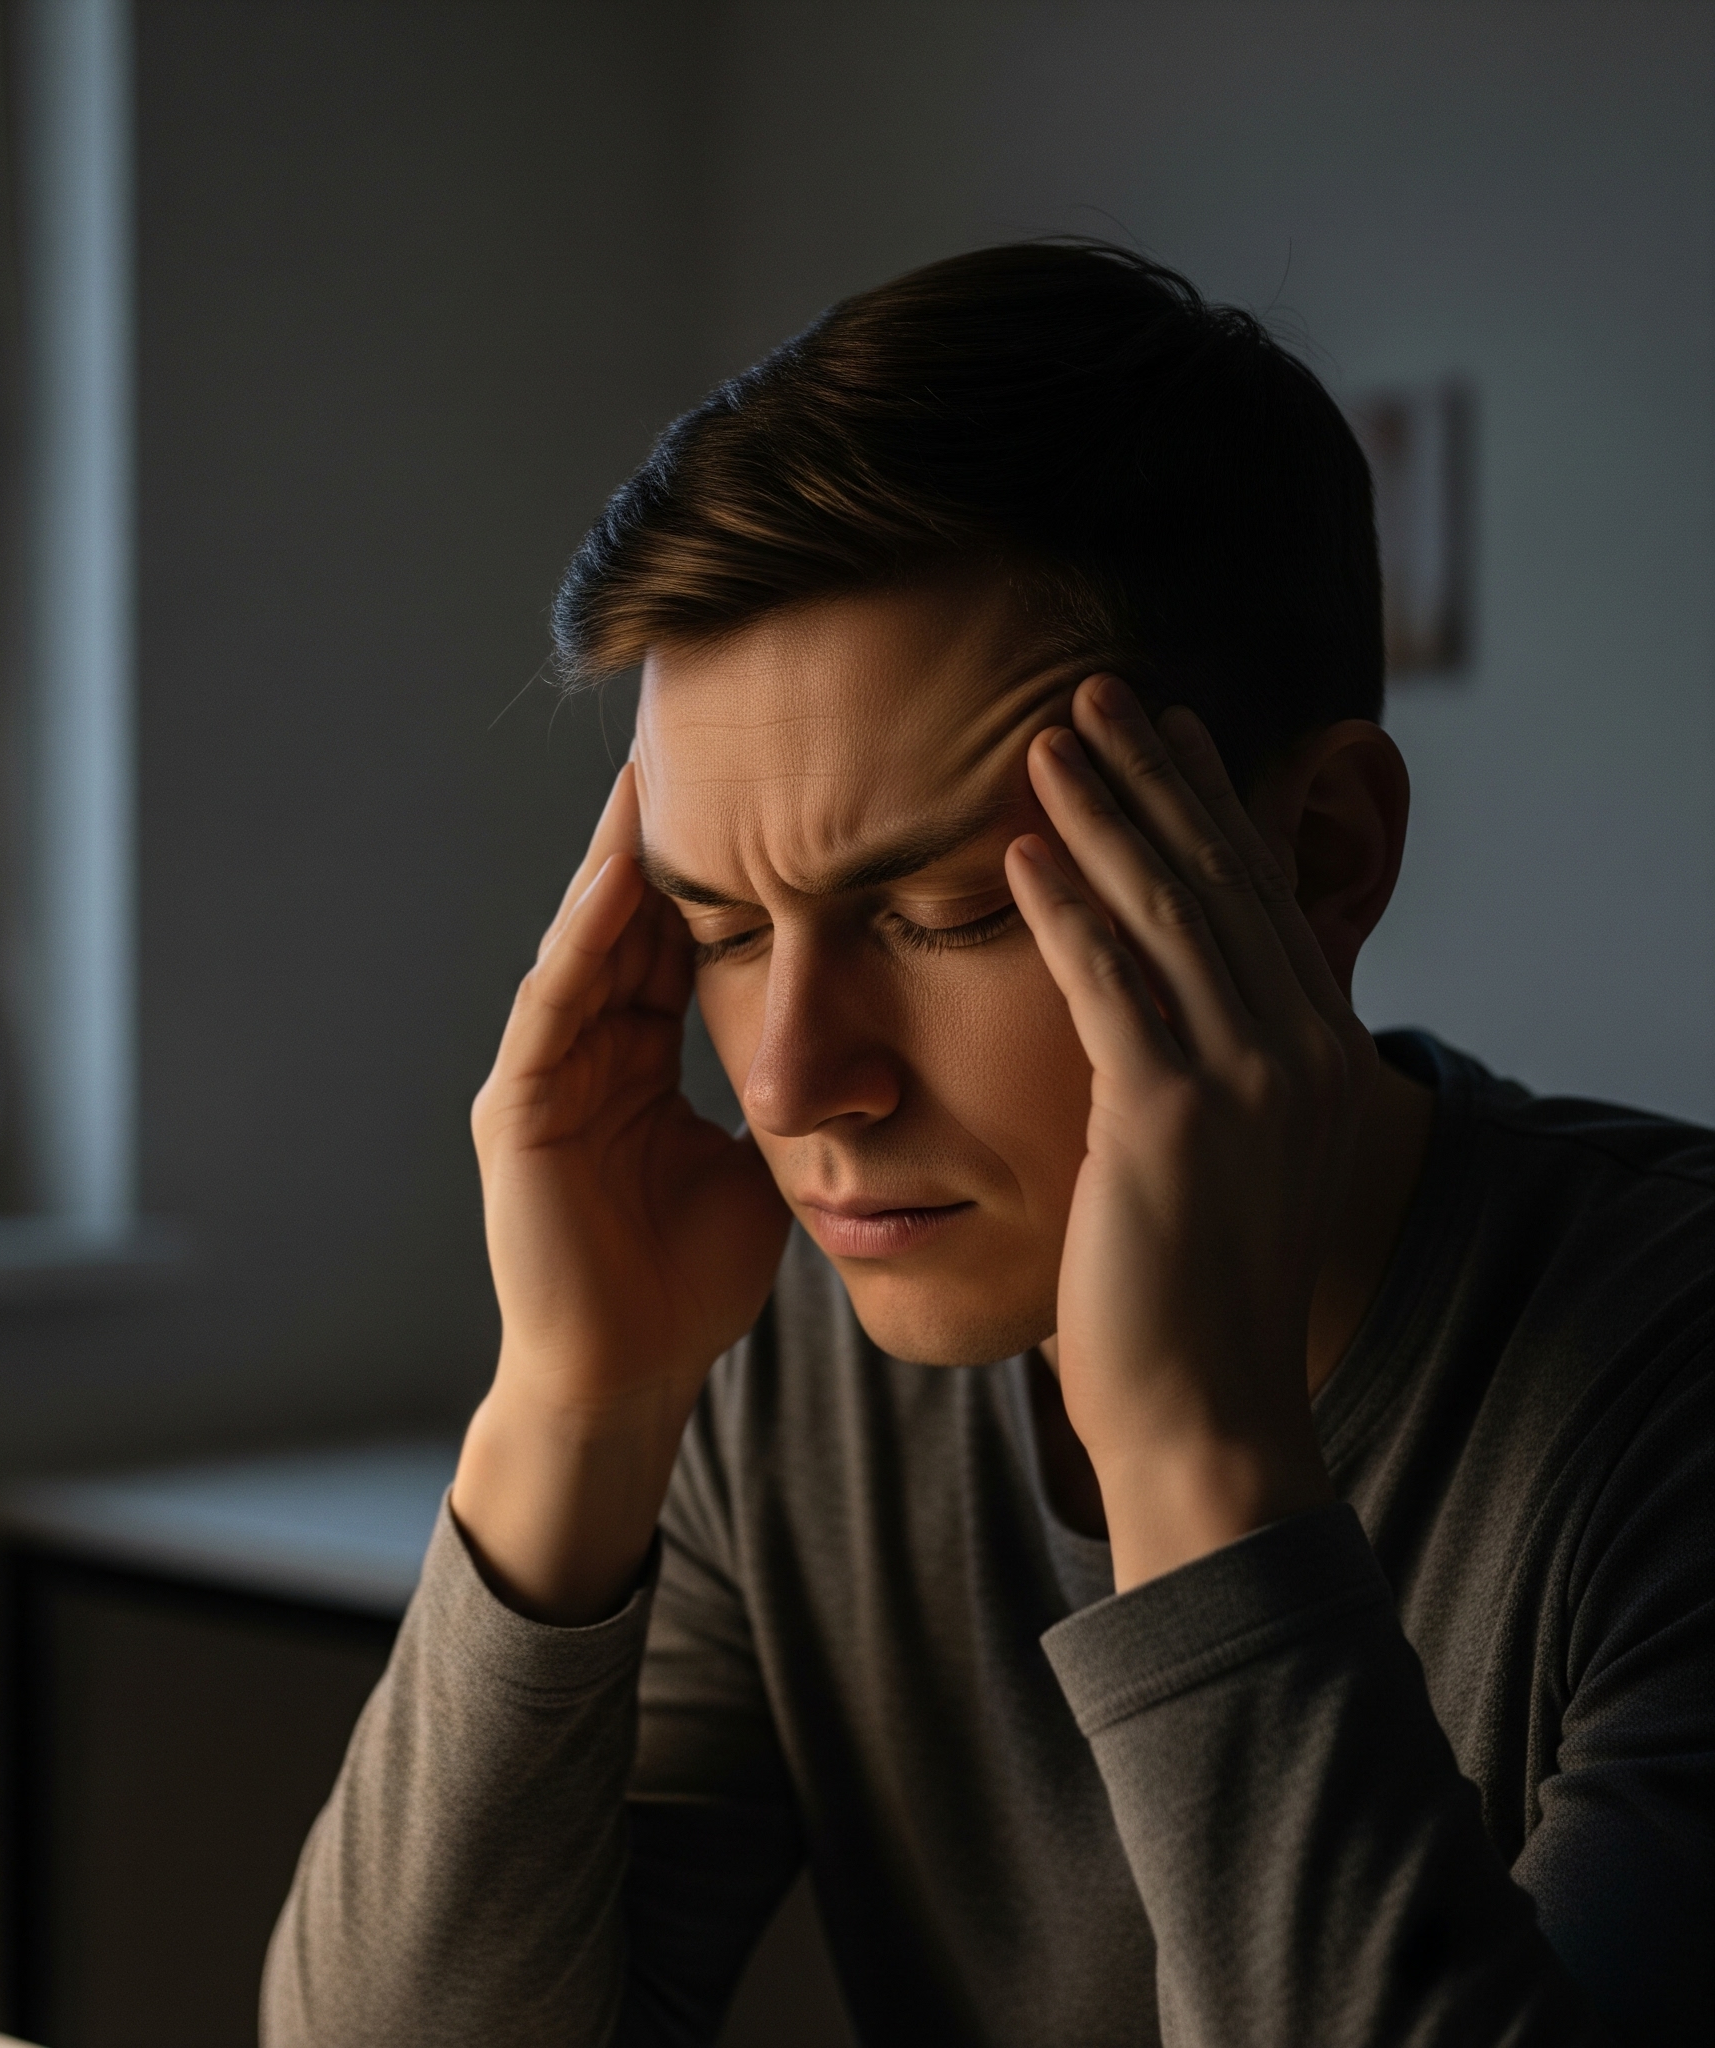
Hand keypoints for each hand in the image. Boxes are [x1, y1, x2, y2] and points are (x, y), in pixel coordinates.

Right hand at [454, 766, 790, 1621]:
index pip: (675, 941)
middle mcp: (587, 1052)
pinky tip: (618, 877)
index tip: (757, 789)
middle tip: (697, 738)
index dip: (713, 869)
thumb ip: (787, 1103)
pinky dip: (585, 943)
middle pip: (627, 922)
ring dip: (617, 861)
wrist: (629, 1378)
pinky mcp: (515, 1112)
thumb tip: (864, 1054)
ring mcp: (544, 1077)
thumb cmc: (689, 1284)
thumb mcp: (759, 1169)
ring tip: (652, 774)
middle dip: (660, 837)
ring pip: (588, 946)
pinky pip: (555, 1009)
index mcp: (639, 1061)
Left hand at [1006, 675, 1372, 1590]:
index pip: (1253, 899)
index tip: (1162, 733)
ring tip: (1051, 738)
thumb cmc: (1190, 1303)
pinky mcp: (1175, 1115)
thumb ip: (1203, 1078)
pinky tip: (1022, 846)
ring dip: (1107, 814)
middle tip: (1099, 692)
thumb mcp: (1224, 1168)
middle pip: (1218, 879)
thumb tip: (1153, 1022)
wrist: (1208, 1418)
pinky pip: (1111, 983)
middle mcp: (1300, 1049)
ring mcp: (1248, 1079)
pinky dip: (1066, 908)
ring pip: (1170, 911)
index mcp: (1316, 1055)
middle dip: (1155, 778)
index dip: (1204, 807)